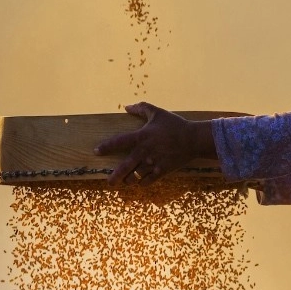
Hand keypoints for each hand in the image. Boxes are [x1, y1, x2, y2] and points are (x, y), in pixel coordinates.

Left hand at [95, 102, 217, 185]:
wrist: (193, 139)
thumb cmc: (175, 125)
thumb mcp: (157, 112)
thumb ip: (141, 108)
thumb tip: (126, 106)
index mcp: (141, 137)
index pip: (118, 142)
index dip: (106, 147)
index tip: (96, 151)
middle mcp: (144, 152)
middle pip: (125, 167)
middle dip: (115, 176)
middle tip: (109, 182)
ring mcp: (153, 163)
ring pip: (135, 176)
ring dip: (129, 180)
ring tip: (125, 181)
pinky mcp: (162, 171)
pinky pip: (148, 181)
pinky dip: (142, 183)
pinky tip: (140, 183)